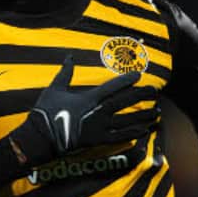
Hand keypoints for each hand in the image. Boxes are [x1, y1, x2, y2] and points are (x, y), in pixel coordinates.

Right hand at [9, 55, 156, 164]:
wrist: (41, 137)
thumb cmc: (46, 111)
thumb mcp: (54, 88)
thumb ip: (65, 72)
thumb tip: (69, 56)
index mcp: (89, 99)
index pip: (112, 87)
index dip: (126, 80)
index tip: (138, 75)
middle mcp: (98, 113)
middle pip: (124, 102)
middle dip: (141, 96)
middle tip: (154, 92)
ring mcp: (99, 128)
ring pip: (127, 121)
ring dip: (143, 116)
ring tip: (156, 111)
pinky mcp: (98, 141)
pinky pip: (120, 137)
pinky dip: (133, 134)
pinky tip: (145, 131)